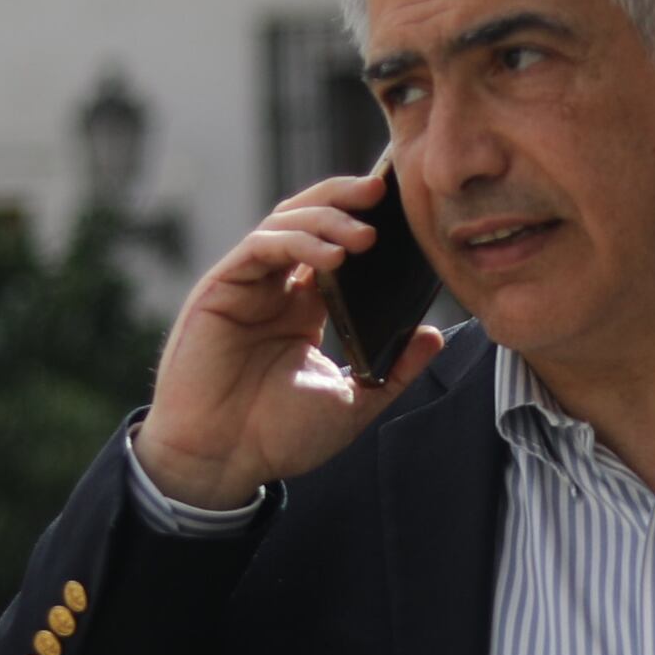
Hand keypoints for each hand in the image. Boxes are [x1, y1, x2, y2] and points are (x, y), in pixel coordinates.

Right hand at [138, 171, 449, 508]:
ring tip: (366, 234)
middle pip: (309, 219)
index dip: (363, 222)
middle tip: (384, 193)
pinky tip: (332, 254)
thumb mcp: (352, 402)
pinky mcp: (222, 288)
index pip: (334, 246)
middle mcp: (276, 289)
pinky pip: (261, 247)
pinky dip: (297, 242)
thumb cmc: (277, 438)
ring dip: (327, 218)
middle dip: (346, 199)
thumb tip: (435, 335)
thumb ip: (395, 371)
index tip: (403, 211)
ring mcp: (248, 286)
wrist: (220, 461)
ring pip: (285, 223)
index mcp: (304, 309)